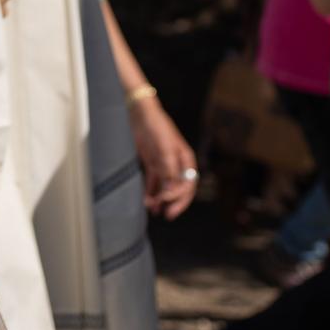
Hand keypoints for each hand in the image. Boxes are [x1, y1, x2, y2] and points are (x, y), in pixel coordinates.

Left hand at [132, 96, 198, 218]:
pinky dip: (151, 192)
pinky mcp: (153, 164)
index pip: (188, 184)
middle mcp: (177, 164)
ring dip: (161, 200)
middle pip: (179, 189)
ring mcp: (165, 165)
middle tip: (167, 215)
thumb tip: (171, 188)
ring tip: (153, 210)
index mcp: (185, 160)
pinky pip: (154, 182)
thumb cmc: (157, 127)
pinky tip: (147, 201)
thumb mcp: (164, 147)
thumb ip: (168, 168)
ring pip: (166, 188)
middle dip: (174, 203)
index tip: (167, 201)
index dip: (180, 196)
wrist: (141, 114)